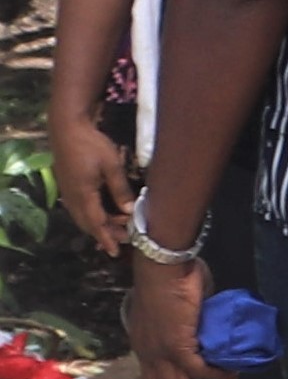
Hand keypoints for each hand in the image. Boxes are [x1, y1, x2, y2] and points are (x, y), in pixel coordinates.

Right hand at [53, 115, 128, 260]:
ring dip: (100, 224)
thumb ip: (120, 189)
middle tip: (124, 240)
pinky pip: (80, 207)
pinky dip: (93, 214)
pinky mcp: (68, 184)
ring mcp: (68, 191)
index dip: (107, 238)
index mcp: (83, 195)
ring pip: (83, 216)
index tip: (116, 251)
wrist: (67, 128)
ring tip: (119, 227)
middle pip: (88, 223)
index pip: (96, 223)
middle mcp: (72, 197)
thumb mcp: (111, 166)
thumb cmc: (91, 145)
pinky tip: (104, 212)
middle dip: (106, 233)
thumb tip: (129, 211)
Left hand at [126, 245, 216, 378]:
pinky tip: (230, 368)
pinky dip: (216, 374)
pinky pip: (198, 372)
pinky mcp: (176, 347)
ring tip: (227, 377)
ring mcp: (159, 352)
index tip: (203, 374)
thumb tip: (208, 321)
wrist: (163, 267)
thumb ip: (187, 320)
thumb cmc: (168, 275)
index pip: (155, 378)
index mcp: (144, 343)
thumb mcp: (175, 305)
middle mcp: (147, 353)